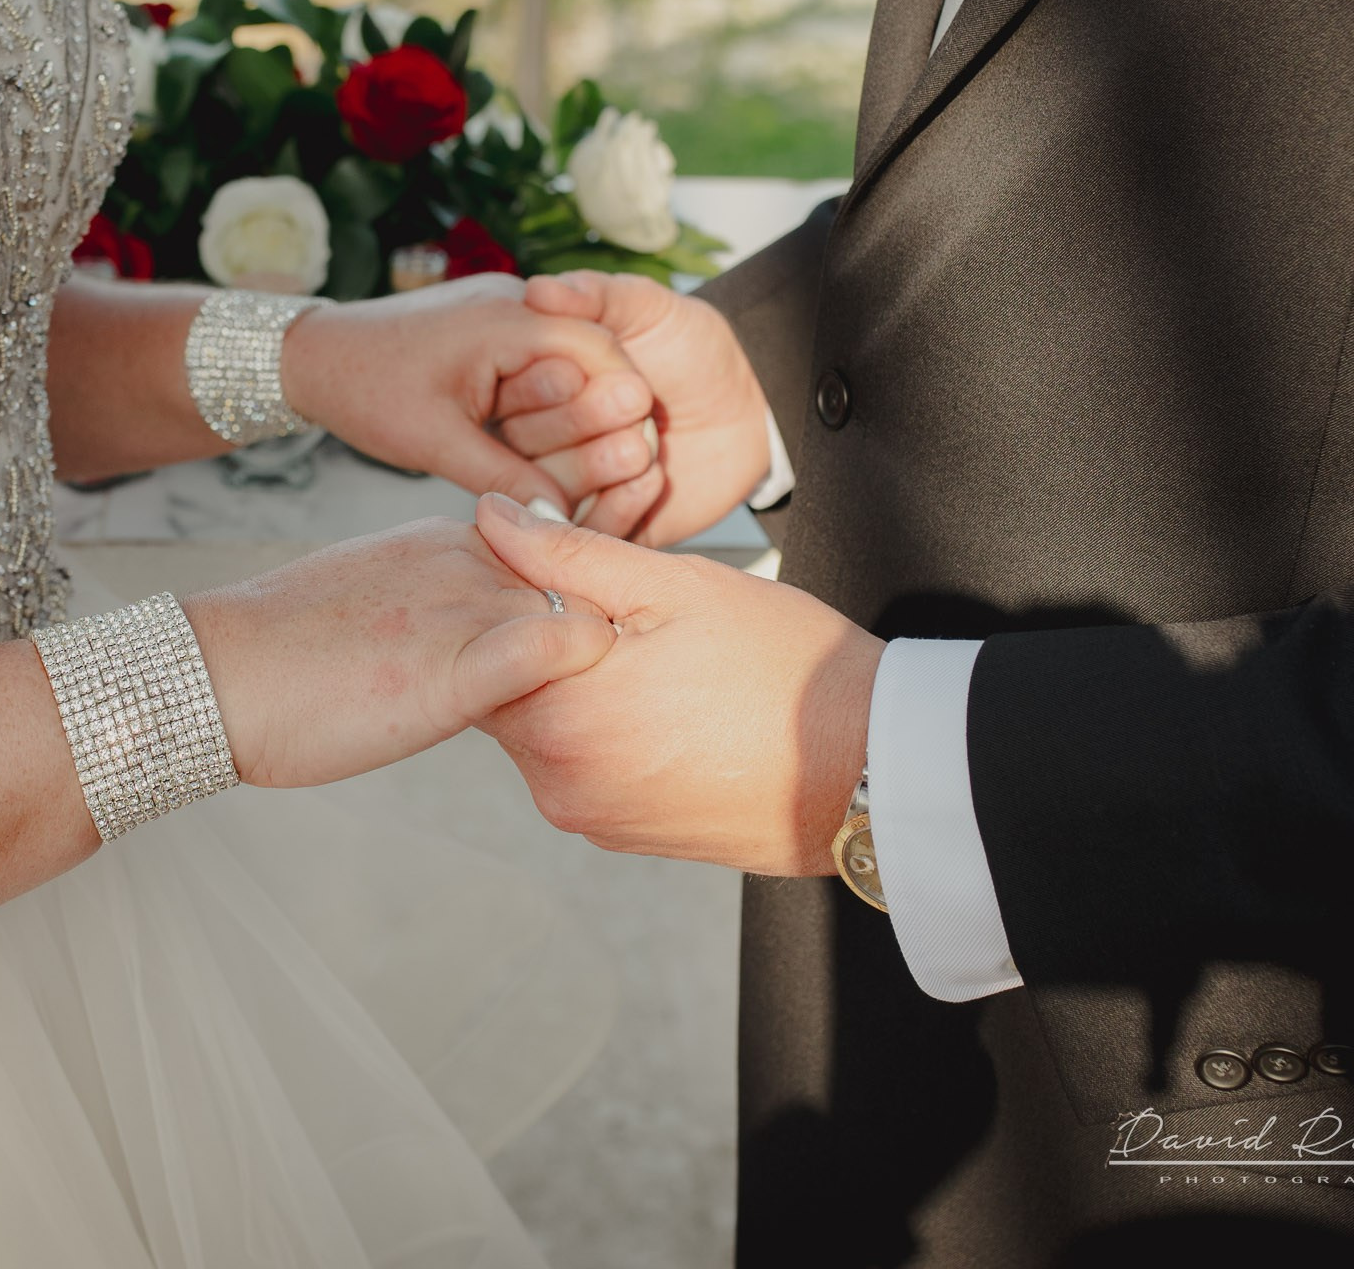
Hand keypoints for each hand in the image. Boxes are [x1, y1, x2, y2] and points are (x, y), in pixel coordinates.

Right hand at [182, 517, 614, 788]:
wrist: (212, 675)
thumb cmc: (282, 655)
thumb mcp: (375, 600)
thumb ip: (441, 606)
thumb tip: (487, 640)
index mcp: (449, 539)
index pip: (557, 559)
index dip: (584, 604)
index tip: (601, 650)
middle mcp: (470, 559)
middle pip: (587, 579)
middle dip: (618, 628)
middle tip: (641, 684)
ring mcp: (468, 608)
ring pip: (586, 608)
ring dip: (611, 659)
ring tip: (627, 710)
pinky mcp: (461, 667)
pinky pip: (558, 648)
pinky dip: (585, 673)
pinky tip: (585, 718)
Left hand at [281, 274, 659, 515]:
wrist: (313, 355)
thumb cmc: (365, 389)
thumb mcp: (435, 443)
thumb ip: (503, 478)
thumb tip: (559, 521)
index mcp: (507, 317)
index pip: (598, 348)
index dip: (627, 399)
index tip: (644, 448)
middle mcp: (514, 302)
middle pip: (592, 353)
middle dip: (611, 408)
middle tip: (636, 461)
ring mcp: (504, 312)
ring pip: (568, 360)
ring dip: (582, 408)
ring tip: (604, 461)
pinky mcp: (492, 331)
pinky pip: (541, 363)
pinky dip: (554, 402)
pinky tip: (558, 446)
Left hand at [470, 494, 881, 875]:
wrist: (871, 769)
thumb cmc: (786, 669)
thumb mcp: (676, 586)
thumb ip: (569, 554)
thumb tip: (492, 517)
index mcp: (558, 714)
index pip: (483, 643)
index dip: (515, 593)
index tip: (569, 574)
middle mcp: (558, 780)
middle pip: (508, 689)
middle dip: (544, 643)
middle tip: (620, 610)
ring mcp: (590, 815)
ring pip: (544, 729)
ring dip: (575, 688)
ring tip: (652, 656)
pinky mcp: (622, 835)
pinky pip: (582, 768)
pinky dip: (604, 732)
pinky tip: (665, 704)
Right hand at [498, 272, 770, 544]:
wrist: (751, 403)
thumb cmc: (692, 347)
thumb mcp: (645, 306)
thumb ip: (594, 294)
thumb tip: (538, 289)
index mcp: (536, 386)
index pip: (507, 398)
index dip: (539, 385)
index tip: (581, 370)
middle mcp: (544, 441)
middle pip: (524, 450)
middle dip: (575, 424)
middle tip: (635, 399)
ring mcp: (573, 488)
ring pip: (552, 495)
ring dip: (595, 467)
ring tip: (645, 444)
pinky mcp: (609, 528)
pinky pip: (592, 533)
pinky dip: (619, 506)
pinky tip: (653, 477)